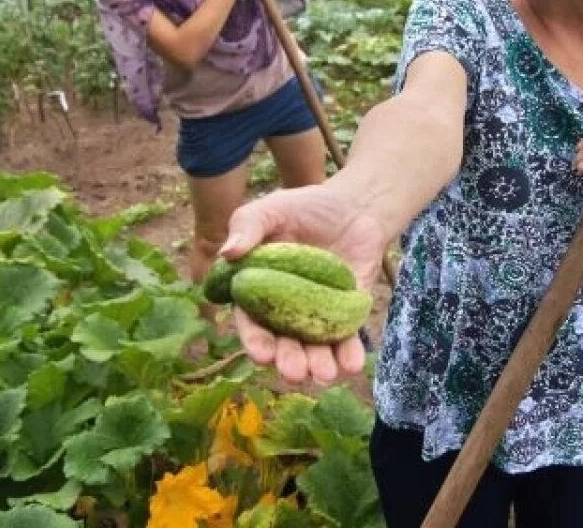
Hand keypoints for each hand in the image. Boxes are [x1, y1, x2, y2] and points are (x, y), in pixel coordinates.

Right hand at [220, 184, 386, 384]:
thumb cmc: (306, 207)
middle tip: (295, 372)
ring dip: (318, 366)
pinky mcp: (348, 316)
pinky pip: (347, 341)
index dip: (255, 341)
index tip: (262, 354)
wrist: (355, 207)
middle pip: (283, 345)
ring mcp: (317, 317)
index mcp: (259, 292)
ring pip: (314, 350)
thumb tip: (227, 252)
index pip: (252, 323)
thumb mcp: (273, 208)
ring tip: (324, 375)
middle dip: (288, 361)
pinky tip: (351, 365)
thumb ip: (247, 225)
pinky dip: (349, 355)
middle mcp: (285, 312)